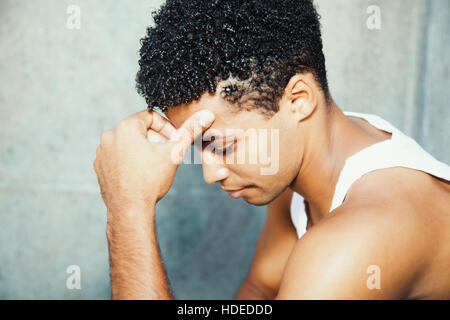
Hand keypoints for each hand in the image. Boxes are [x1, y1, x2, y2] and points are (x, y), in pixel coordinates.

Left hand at [93, 109, 214, 212]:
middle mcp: (109, 136)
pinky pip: (118, 156)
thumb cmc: (151, 181)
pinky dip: (129, 160)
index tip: (174, 142)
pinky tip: (140, 174)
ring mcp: (102, 152)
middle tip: (166, 156)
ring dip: (143, 150)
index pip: (151, 117)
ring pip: (128, 143)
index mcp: (126, 127)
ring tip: (153, 166)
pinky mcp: (99, 166)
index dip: (167, 128)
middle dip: (156, 140)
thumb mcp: (174, 153)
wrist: (130, 210)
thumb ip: (190, 131)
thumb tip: (206, 115)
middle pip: (139, 130)